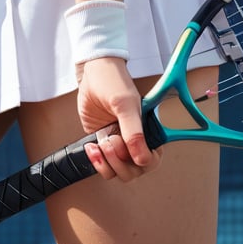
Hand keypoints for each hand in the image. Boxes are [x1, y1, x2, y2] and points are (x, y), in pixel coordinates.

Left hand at [77, 56, 161, 182]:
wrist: (91, 72)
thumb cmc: (112, 81)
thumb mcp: (125, 105)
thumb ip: (134, 132)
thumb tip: (142, 158)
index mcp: (148, 131)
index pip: (151, 160)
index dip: (140, 160)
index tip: (127, 147)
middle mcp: (134, 140)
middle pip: (133, 171)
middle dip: (120, 161)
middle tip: (110, 140)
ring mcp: (118, 143)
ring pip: (118, 171)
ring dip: (107, 162)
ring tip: (101, 142)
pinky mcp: (102, 142)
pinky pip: (103, 164)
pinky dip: (97, 161)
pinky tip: (91, 147)